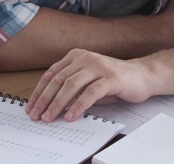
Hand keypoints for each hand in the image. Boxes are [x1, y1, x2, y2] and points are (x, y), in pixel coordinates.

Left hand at [25, 49, 149, 122]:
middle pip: (58, 80)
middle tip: (36, 115)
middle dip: (44, 99)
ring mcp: (98, 66)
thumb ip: (71, 87)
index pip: (51, 74)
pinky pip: (90, 93)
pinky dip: (78, 105)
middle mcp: (85, 58)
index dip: (39, 91)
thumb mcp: (88, 80)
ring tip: (49, 117)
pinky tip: (70, 116)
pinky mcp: (111, 78)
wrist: (143, 75)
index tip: (30, 106)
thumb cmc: (113, 80)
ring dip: (57, 104)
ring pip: (71, 85)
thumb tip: (50, 104)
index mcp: (76, 56)